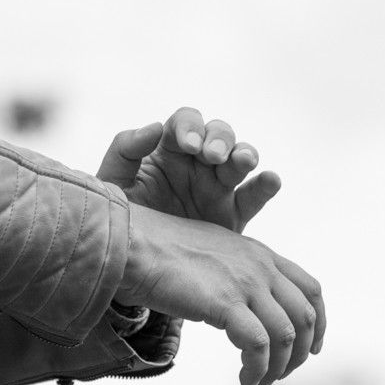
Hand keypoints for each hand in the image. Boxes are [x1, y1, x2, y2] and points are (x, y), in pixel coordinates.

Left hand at [97, 108, 280, 231]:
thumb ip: (125, 150)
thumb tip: (153, 126)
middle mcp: (197, 162)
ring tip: (243, 161)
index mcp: (168, 148)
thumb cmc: (120, 214)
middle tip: (213, 156)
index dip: (190, 127)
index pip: (184, 123)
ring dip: (244, 154)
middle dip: (219, 139)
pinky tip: (270, 179)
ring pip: (240, 158)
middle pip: (218, 134)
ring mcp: (218, 185)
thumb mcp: (114, 182)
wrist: (132, 261)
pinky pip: (254, 196)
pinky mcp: (233, 214)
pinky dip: (266, 185)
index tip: (188, 144)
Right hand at [118, 204, 325, 384]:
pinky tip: (245, 380)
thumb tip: (244, 306)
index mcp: (258, 253)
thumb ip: (236, 274)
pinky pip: (259, 346)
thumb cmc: (162, 251)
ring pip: (286, 335)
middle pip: (305, 315)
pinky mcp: (225, 303)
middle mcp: (259, 265)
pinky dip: (257, 369)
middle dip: (300, 352)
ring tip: (259, 381)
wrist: (133, 244)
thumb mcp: (213, 255)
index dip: (318, 323)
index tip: (309, 347)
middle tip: (281, 373)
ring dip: (279, 367)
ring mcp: (244, 282)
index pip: (309, 289)